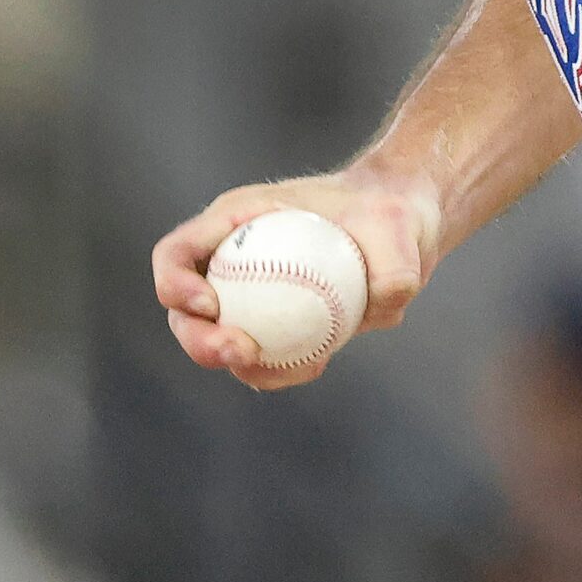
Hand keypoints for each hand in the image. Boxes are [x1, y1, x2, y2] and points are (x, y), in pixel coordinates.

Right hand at [151, 163, 442, 390]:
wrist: (407, 230)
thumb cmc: (392, 211)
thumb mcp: (399, 223)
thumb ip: (393, 264)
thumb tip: (382, 302)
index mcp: (234, 222)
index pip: (177, 253)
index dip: (174, 283)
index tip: (209, 304)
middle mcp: (231, 262)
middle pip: (185, 312)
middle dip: (199, 340)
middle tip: (240, 350)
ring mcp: (249, 298)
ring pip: (219, 344)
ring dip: (240, 365)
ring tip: (276, 367)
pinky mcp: (275, 327)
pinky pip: (264, 360)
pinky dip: (280, 370)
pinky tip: (316, 364)